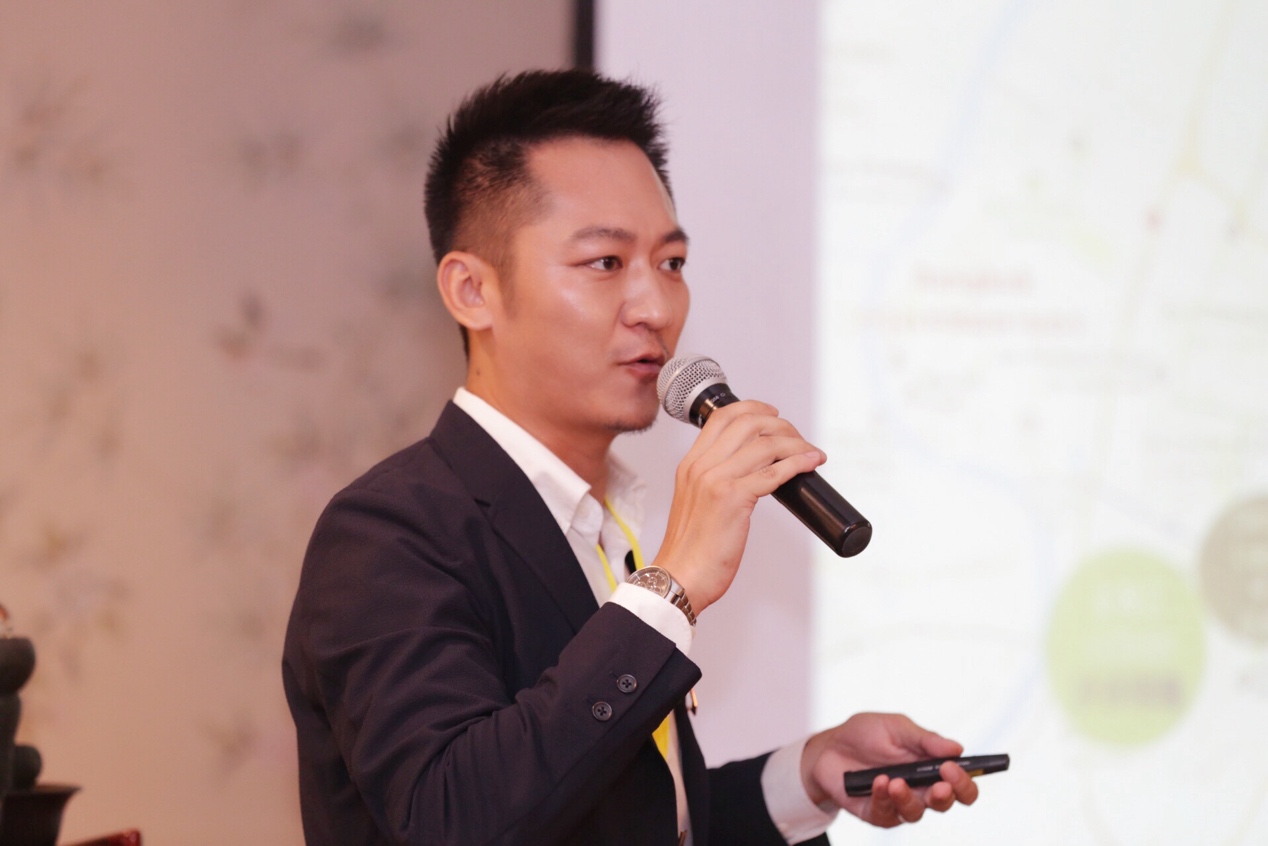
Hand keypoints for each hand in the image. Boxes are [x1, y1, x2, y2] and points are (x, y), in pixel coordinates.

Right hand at [652, 400, 824, 613]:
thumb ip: (715, 482)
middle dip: (781, 425)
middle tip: (798, 438)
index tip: (774, 415)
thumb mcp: (696, 503)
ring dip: (796, 443)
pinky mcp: (733, 499)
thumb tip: (753, 473)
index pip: (722, 417)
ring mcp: (716, 480)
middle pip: (748, 423)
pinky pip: (774, 472)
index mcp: (690, 464)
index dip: (753, 409)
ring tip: (811, 452)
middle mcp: (701, 466)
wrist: (680, 577)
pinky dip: (798, 463)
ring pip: (765, 445)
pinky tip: (811, 464)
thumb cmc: (691, 550)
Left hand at [801, 712, 979, 826]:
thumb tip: (957, 748)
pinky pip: (885, 813)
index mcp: (931, 768)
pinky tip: (878, 782)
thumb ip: (925, 739)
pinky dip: (883, 798)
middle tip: (940, 784)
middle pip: (946, 803)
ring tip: (897, 781)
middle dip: (947, 795)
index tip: (954, 768)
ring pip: (916, 813)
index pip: (961, 784)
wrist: (829, 747)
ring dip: (909, 799)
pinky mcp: (876, 813)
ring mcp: (898, 803)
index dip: (964, 781)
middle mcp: (920, 789)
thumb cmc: (867, 734)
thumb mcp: (896, 727)